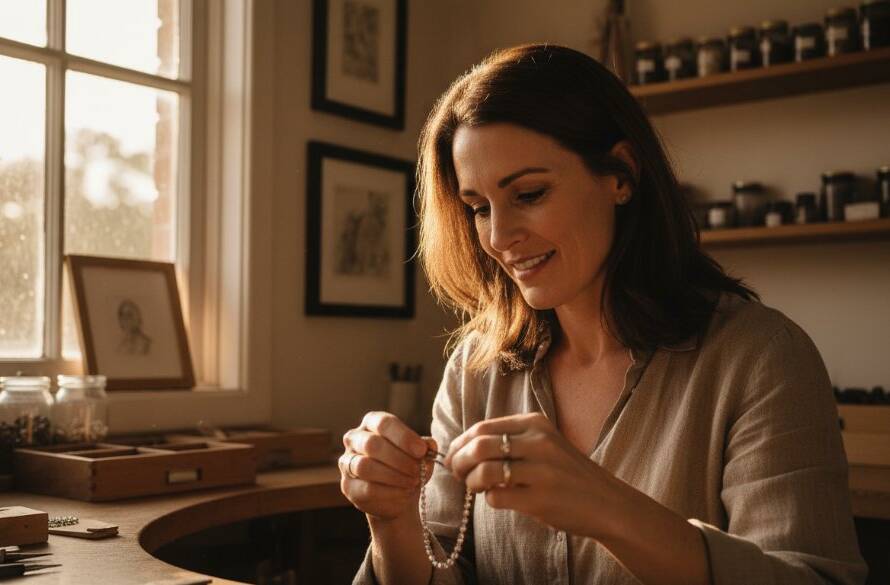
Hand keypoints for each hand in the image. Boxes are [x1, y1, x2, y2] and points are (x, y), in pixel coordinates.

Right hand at [339, 411, 436, 521]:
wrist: (398, 495)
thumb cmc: (408, 466)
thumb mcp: (420, 454)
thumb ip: (425, 447)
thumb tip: (429, 445)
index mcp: (372, 423)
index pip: (384, 423)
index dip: (404, 437)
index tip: (422, 451)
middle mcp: (355, 438)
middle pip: (372, 444)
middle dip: (399, 459)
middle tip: (418, 470)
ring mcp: (347, 462)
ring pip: (365, 466)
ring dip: (393, 476)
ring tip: (413, 482)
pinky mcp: (348, 486)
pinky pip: (366, 488)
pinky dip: (389, 492)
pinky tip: (404, 492)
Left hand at [444, 412, 622, 539]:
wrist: (607, 503)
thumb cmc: (567, 474)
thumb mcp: (545, 443)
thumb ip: (511, 439)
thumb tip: (464, 448)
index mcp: (535, 424)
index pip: (482, 427)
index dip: (460, 444)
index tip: (453, 458)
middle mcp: (538, 442)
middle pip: (479, 447)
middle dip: (459, 462)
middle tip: (458, 474)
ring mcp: (541, 471)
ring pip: (484, 471)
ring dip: (471, 482)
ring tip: (477, 488)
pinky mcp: (540, 499)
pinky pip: (497, 497)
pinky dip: (489, 499)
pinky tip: (498, 499)